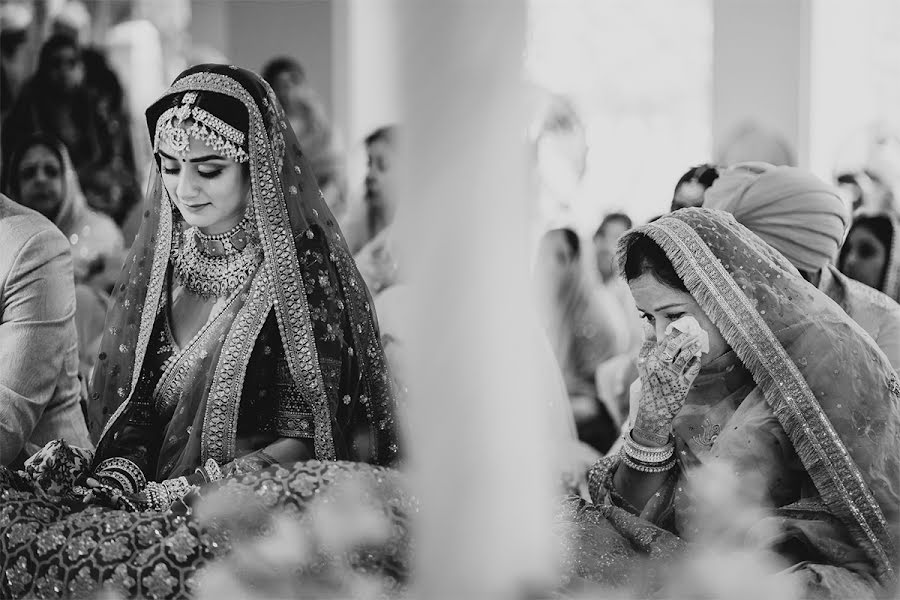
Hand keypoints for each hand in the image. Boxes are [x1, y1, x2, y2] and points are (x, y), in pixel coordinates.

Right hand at [633, 331, 701, 445]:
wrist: (653, 409)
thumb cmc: (649, 384)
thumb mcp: (642, 364)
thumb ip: (646, 344)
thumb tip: (646, 324)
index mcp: (650, 361)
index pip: (663, 342)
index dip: (674, 333)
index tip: (681, 327)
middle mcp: (660, 368)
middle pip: (674, 347)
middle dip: (685, 338)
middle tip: (693, 333)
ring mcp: (672, 377)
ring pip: (684, 357)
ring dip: (693, 348)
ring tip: (698, 342)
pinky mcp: (682, 386)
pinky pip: (692, 371)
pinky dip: (696, 363)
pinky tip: (697, 358)